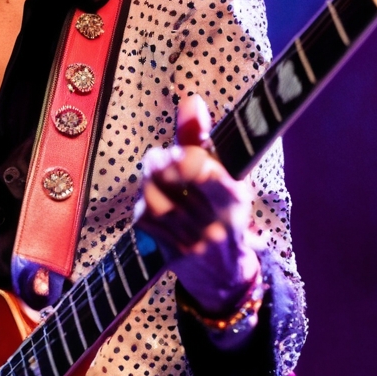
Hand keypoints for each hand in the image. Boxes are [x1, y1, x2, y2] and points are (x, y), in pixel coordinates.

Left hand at [136, 94, 259, 314]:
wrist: (225, 274)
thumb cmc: (224, 212)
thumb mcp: (226, 176)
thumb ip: (203, 138)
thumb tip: (190, 100)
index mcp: (234, 199)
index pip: (203, 171)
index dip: (185, 156)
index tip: (181, 152)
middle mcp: (215, 222)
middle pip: (171, 179)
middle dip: (161, 162)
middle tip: (160, 158)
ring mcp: (191, 240)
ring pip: (152, 198)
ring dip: (147, 181)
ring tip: (155, 174)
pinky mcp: (170, 252)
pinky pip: (143, 218)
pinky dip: (142, 203)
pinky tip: (152, 199)